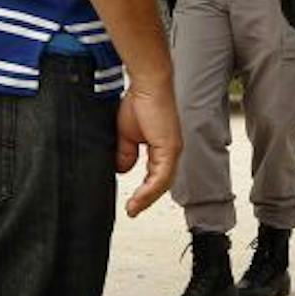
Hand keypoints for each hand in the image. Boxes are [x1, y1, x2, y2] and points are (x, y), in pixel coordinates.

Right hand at [117, 77, 180, 217]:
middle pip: (160, 184)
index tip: (132, 204)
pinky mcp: (170, 148)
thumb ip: (125, 153)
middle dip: (145, 200)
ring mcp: (172, 150)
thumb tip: (122, 169)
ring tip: (133, 208)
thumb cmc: (139, 102)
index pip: (155, 176)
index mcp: (162, 148)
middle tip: (132, 210)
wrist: (146, 85)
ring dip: (147, 198)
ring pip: (162, 183)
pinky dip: (150, 189)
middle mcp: (170, 151)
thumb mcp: (126, 135)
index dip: (144, 191)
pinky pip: (161, 176)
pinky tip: (140, 198)